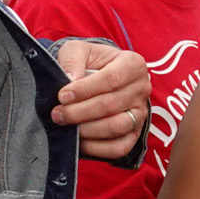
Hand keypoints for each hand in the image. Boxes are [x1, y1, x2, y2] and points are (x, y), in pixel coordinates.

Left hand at [51, 40, 149, 160]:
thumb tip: (71, 79)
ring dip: (87, 130)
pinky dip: (97, 148)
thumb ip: (72, 59)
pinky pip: (119, 148)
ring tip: (66, 126)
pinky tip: (79, 141)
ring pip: (117, 127)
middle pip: (111, 105)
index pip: (111, 79)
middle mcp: (142, 89)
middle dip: (80, 112)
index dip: (85, 90)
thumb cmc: (88, 62)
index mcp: (133, 64)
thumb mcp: (78, 50)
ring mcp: (141, 114)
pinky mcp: (134, 134)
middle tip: (57, 114)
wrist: (97, 77)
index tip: (62, 96)